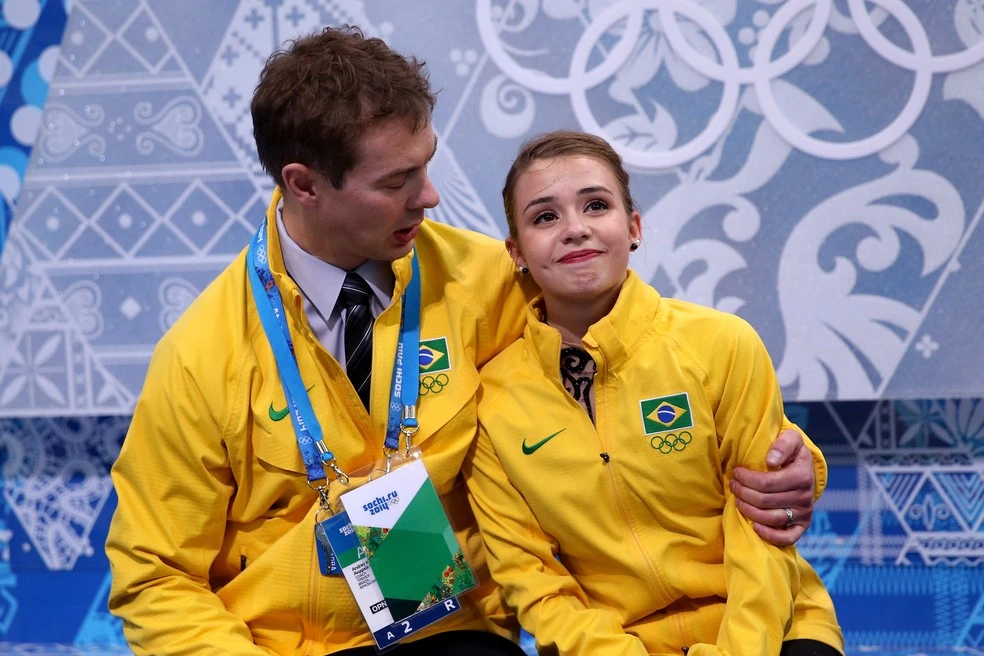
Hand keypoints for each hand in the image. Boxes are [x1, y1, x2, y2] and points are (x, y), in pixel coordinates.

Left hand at [730, 428, 814, 546]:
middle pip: (764, 501)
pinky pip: (787, 537)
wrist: (804, 468)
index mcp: (802, 476)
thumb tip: (770, 460)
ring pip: (771, 518)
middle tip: (733, 485)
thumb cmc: (791, 452)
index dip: (746, 479)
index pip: (766, 483)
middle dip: (743, 493)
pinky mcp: (802, 525)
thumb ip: (783, 444)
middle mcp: (804, 497)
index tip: (736, 472)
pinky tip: (754, 527)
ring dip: (748, 510)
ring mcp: (804, 513)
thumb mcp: (791, 438)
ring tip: (737, 500)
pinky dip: (770, 535)